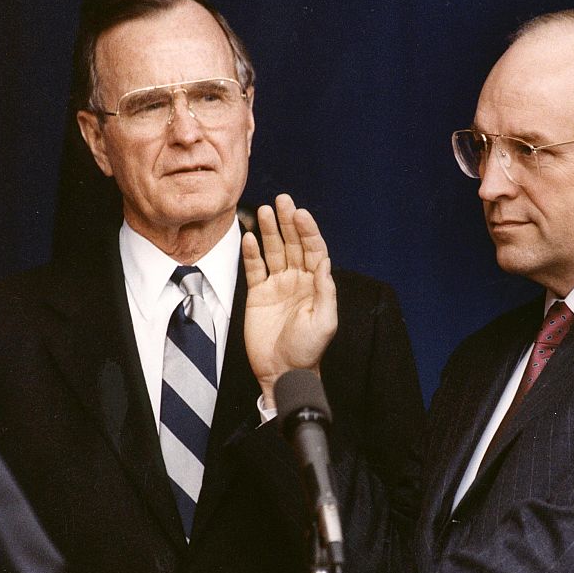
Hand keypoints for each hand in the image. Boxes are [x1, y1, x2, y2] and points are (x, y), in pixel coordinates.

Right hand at [243, 194, 337, 404]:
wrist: (282, 372)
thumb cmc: (307, 351)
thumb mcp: (324, 323)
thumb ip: (325, 292)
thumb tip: (326, 263)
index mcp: (317, 285)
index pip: (314, 250)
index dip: (308, 230)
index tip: (300, 213)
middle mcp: (298, 280)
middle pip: (293, 244)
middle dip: (288, 222)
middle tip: (282, 200)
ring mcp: (278, 285)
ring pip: (274, 251)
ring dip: (269, 231)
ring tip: (264, 211)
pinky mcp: (258, 294)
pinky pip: (254, 268)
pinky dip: (251, 253)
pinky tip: (247, 237)